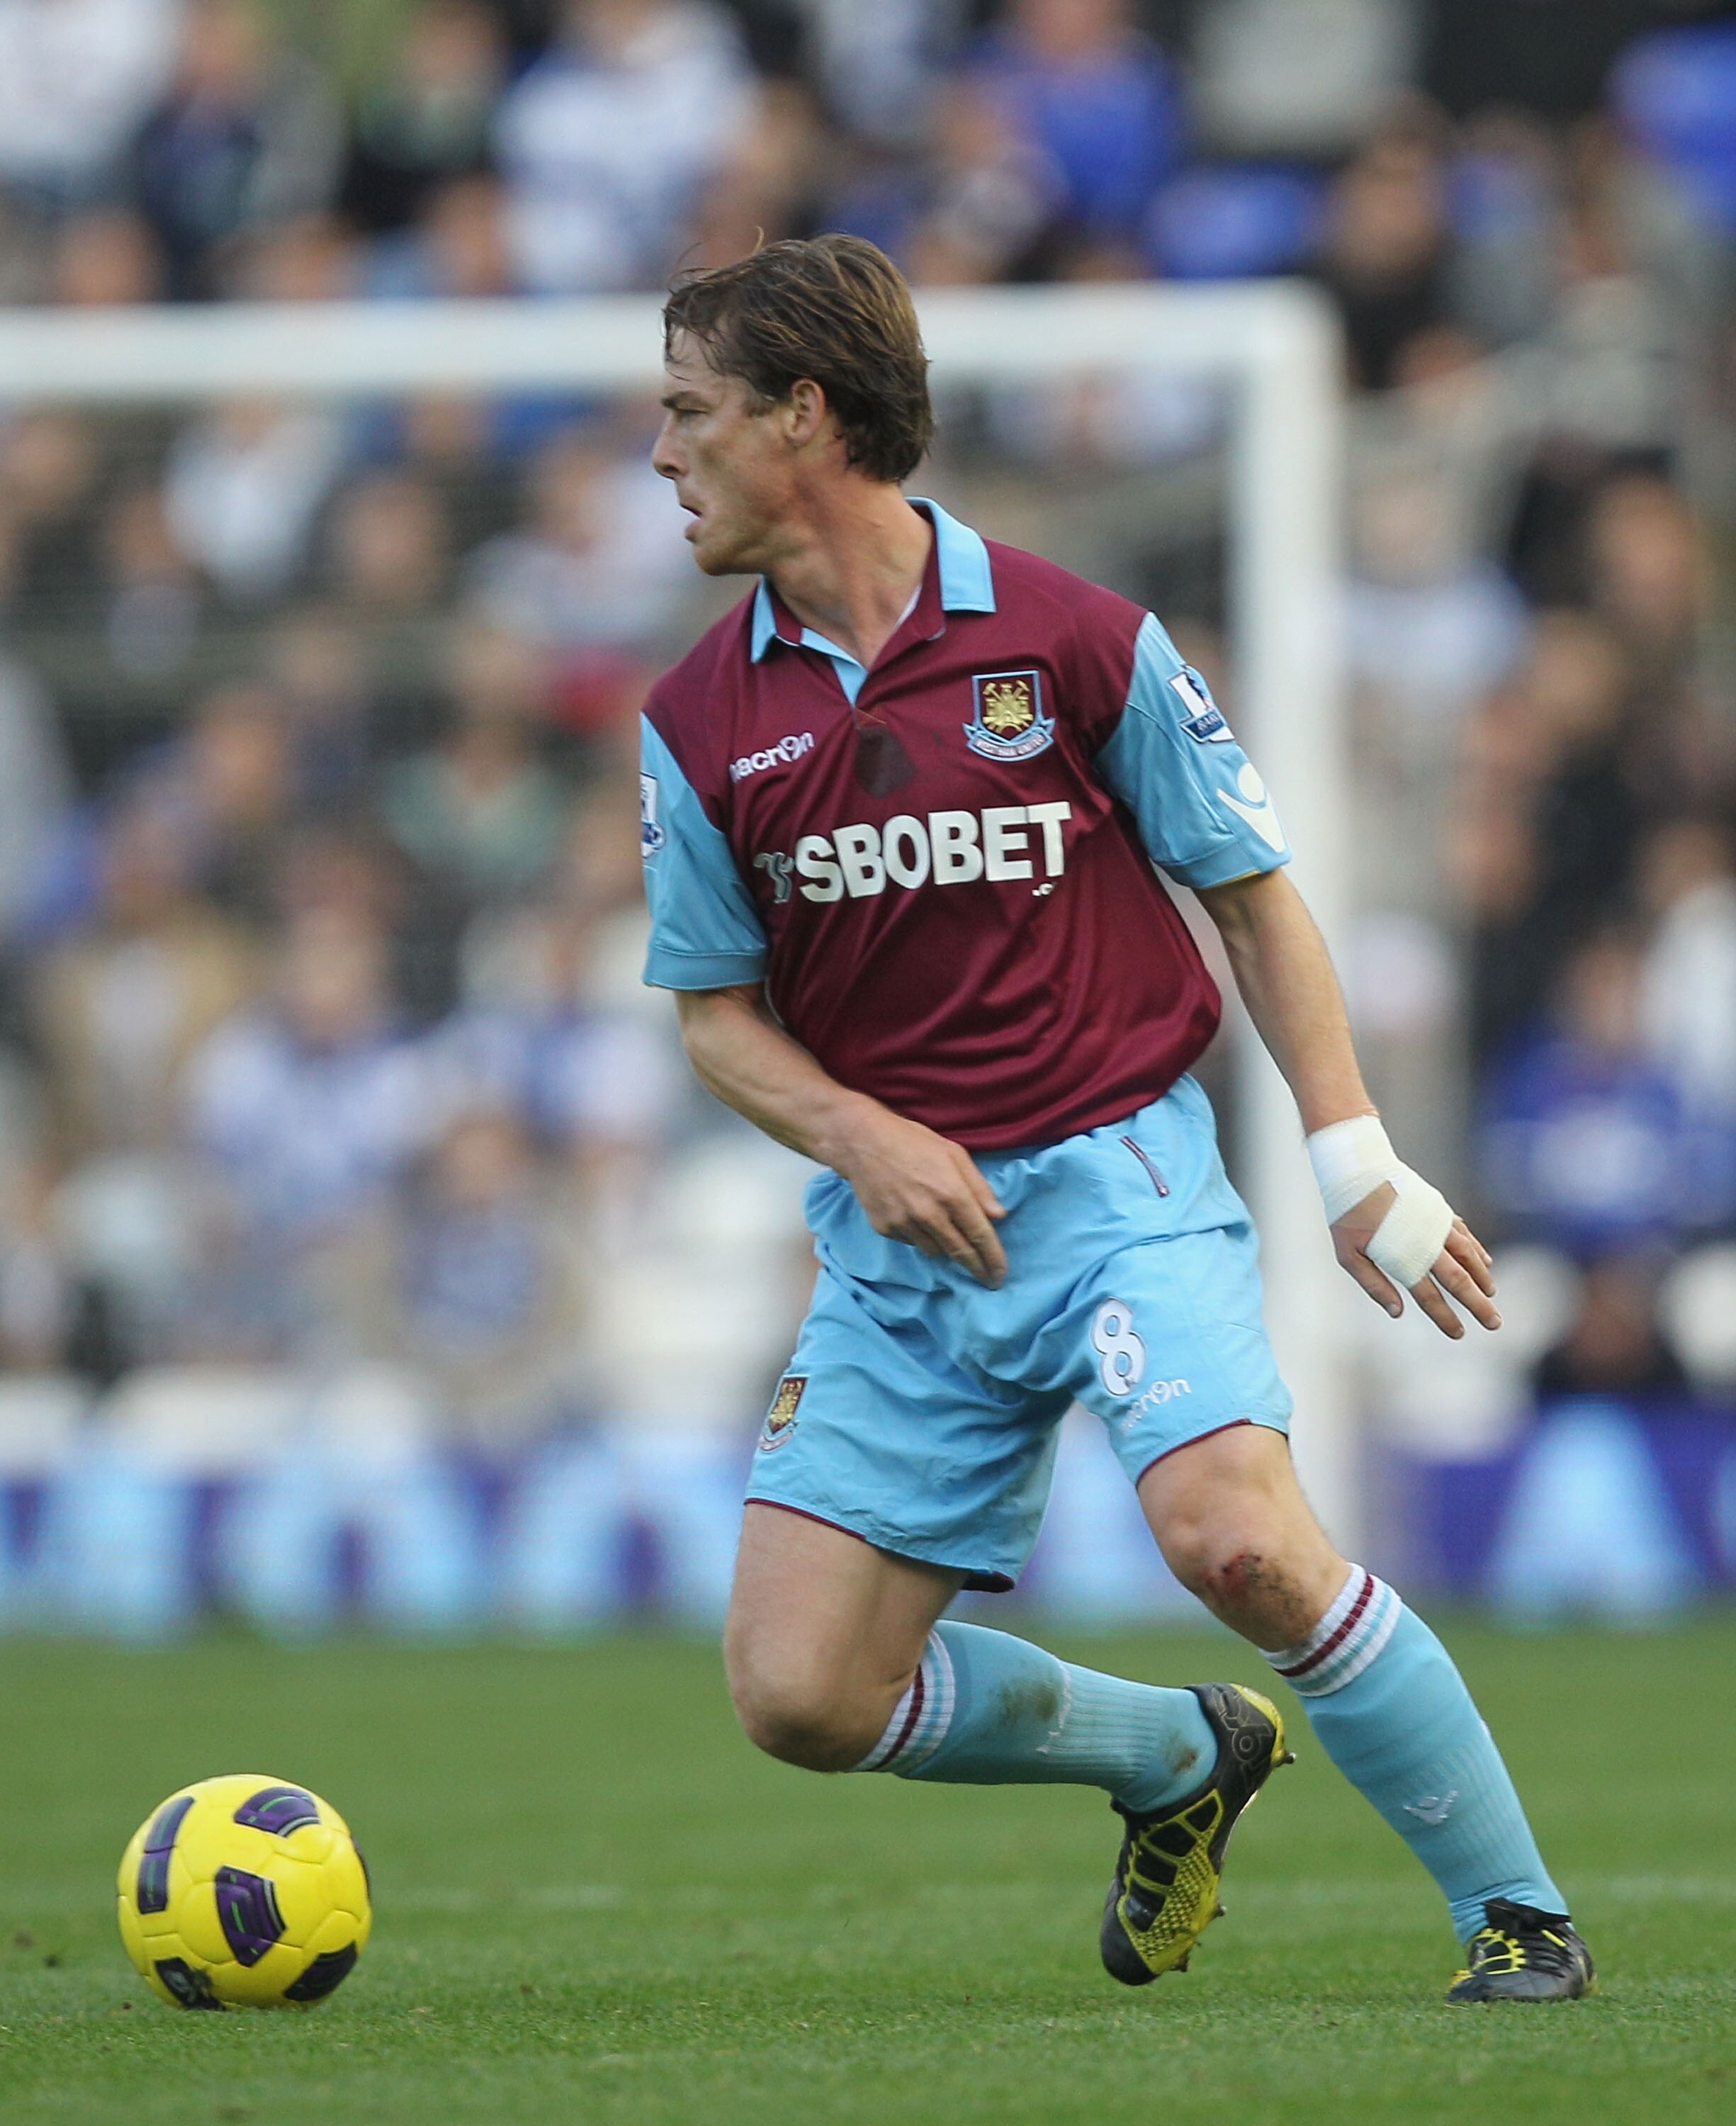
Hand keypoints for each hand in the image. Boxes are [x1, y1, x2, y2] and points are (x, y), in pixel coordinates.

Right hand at [827, 1104, 1007, 1286]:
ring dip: (947, 1250)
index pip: (980, 1235)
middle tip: (988, 1280)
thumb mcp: (955, 1154)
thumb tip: (1000, 1216)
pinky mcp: (885, 1228)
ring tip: (949, 1236)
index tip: (1000, 1275)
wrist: (863, 1143)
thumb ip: (979, 1187)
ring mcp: (904, 1223)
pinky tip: (919, 1220)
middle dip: (977, 1269)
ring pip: (935, 1252)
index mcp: (952, 1193)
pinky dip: (921, 1238)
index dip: (993, 1259)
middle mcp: (929, 1214)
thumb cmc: (914, 1142)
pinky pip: (912, 1243)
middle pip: (959, 1253)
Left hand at [1331, 1183, 1499, 1338]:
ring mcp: (1435, 1224)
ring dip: (1481, 1277)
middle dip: (1477, 1304)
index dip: (1445, 1316)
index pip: (1429, 1296)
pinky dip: (1476, 1250)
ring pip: (1467, 1256)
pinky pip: (1464, 1234)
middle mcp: (1425, 1242)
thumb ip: (1373, 1284)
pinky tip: (1485, 1261)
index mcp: (1402, 1257)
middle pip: (1457, 1280)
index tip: (1459, 1333)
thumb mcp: (1348, 1254)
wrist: (1359, 1169)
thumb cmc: (1348, 1214)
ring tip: (1492, 1295)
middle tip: (1494, 1323)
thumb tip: (1397, 1312)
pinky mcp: (1438, 1209)